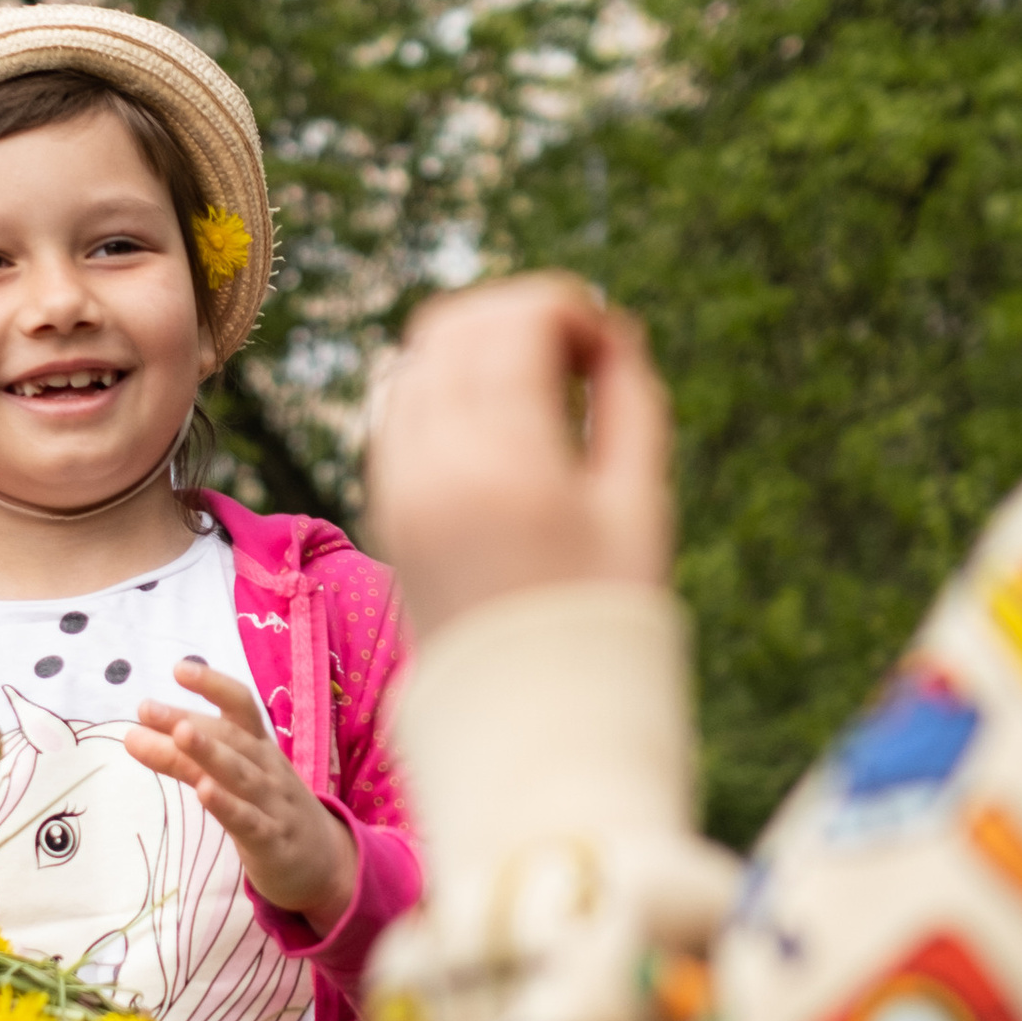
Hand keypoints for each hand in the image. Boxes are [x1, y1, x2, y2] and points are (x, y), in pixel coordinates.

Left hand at [126, 663, 358, 927]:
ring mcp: (273, 804)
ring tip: (179, 734)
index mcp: (260, 747)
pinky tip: (204, 793)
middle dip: (187, 721)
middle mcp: (268, 769)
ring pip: (239, 774)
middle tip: (145, 708)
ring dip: (209, 752)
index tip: (178, 669)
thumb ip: (188, 757)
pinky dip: (227, 805)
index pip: (240, 707)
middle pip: (229, 739)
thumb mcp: (234, 778)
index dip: (213, 685)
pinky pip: (248, 820)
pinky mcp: (272, 841)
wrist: (324, 863)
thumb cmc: (269, 810)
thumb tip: (138, 731)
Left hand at [365, 271, 672, 639]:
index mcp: (511, 461)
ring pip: (414, 357)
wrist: (526, 713)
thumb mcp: (639, 505)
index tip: (609, 340)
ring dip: (475, 343)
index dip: (571, 307)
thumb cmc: (602, 612)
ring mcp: (398, 484)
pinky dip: (437, 384)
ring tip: (536, 379)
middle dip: (520, 312)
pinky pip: (393, 406)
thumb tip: (614, 332)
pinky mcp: (382, 505)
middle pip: (458, 323)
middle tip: (574, 349)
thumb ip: (631, 402)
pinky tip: (490, 413)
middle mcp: (438, 464)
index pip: (519, 323)